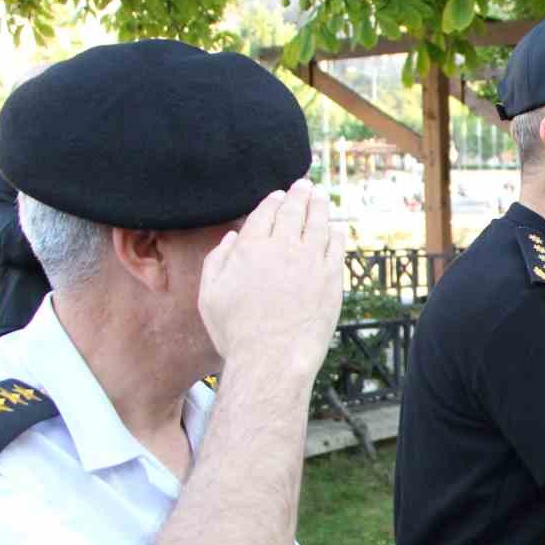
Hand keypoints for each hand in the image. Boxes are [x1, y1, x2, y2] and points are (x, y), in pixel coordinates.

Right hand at [199, 180, 345, 378]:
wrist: (271, 359)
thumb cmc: (236, 332)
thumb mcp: (209, 295)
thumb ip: (217, 261)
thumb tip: (232, 237)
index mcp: (250, 248)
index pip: (264, 213)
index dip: (273, 201)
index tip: (279, 195)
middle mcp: (282, 249)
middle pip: (294, 212)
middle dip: (299, 195)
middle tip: (305, 185)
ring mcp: (310, 262)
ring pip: (318, 224)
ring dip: (320, 206)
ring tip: (321, 197)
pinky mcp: (331, 280)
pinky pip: (336, 247)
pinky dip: (335, 233)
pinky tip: (335, 228)